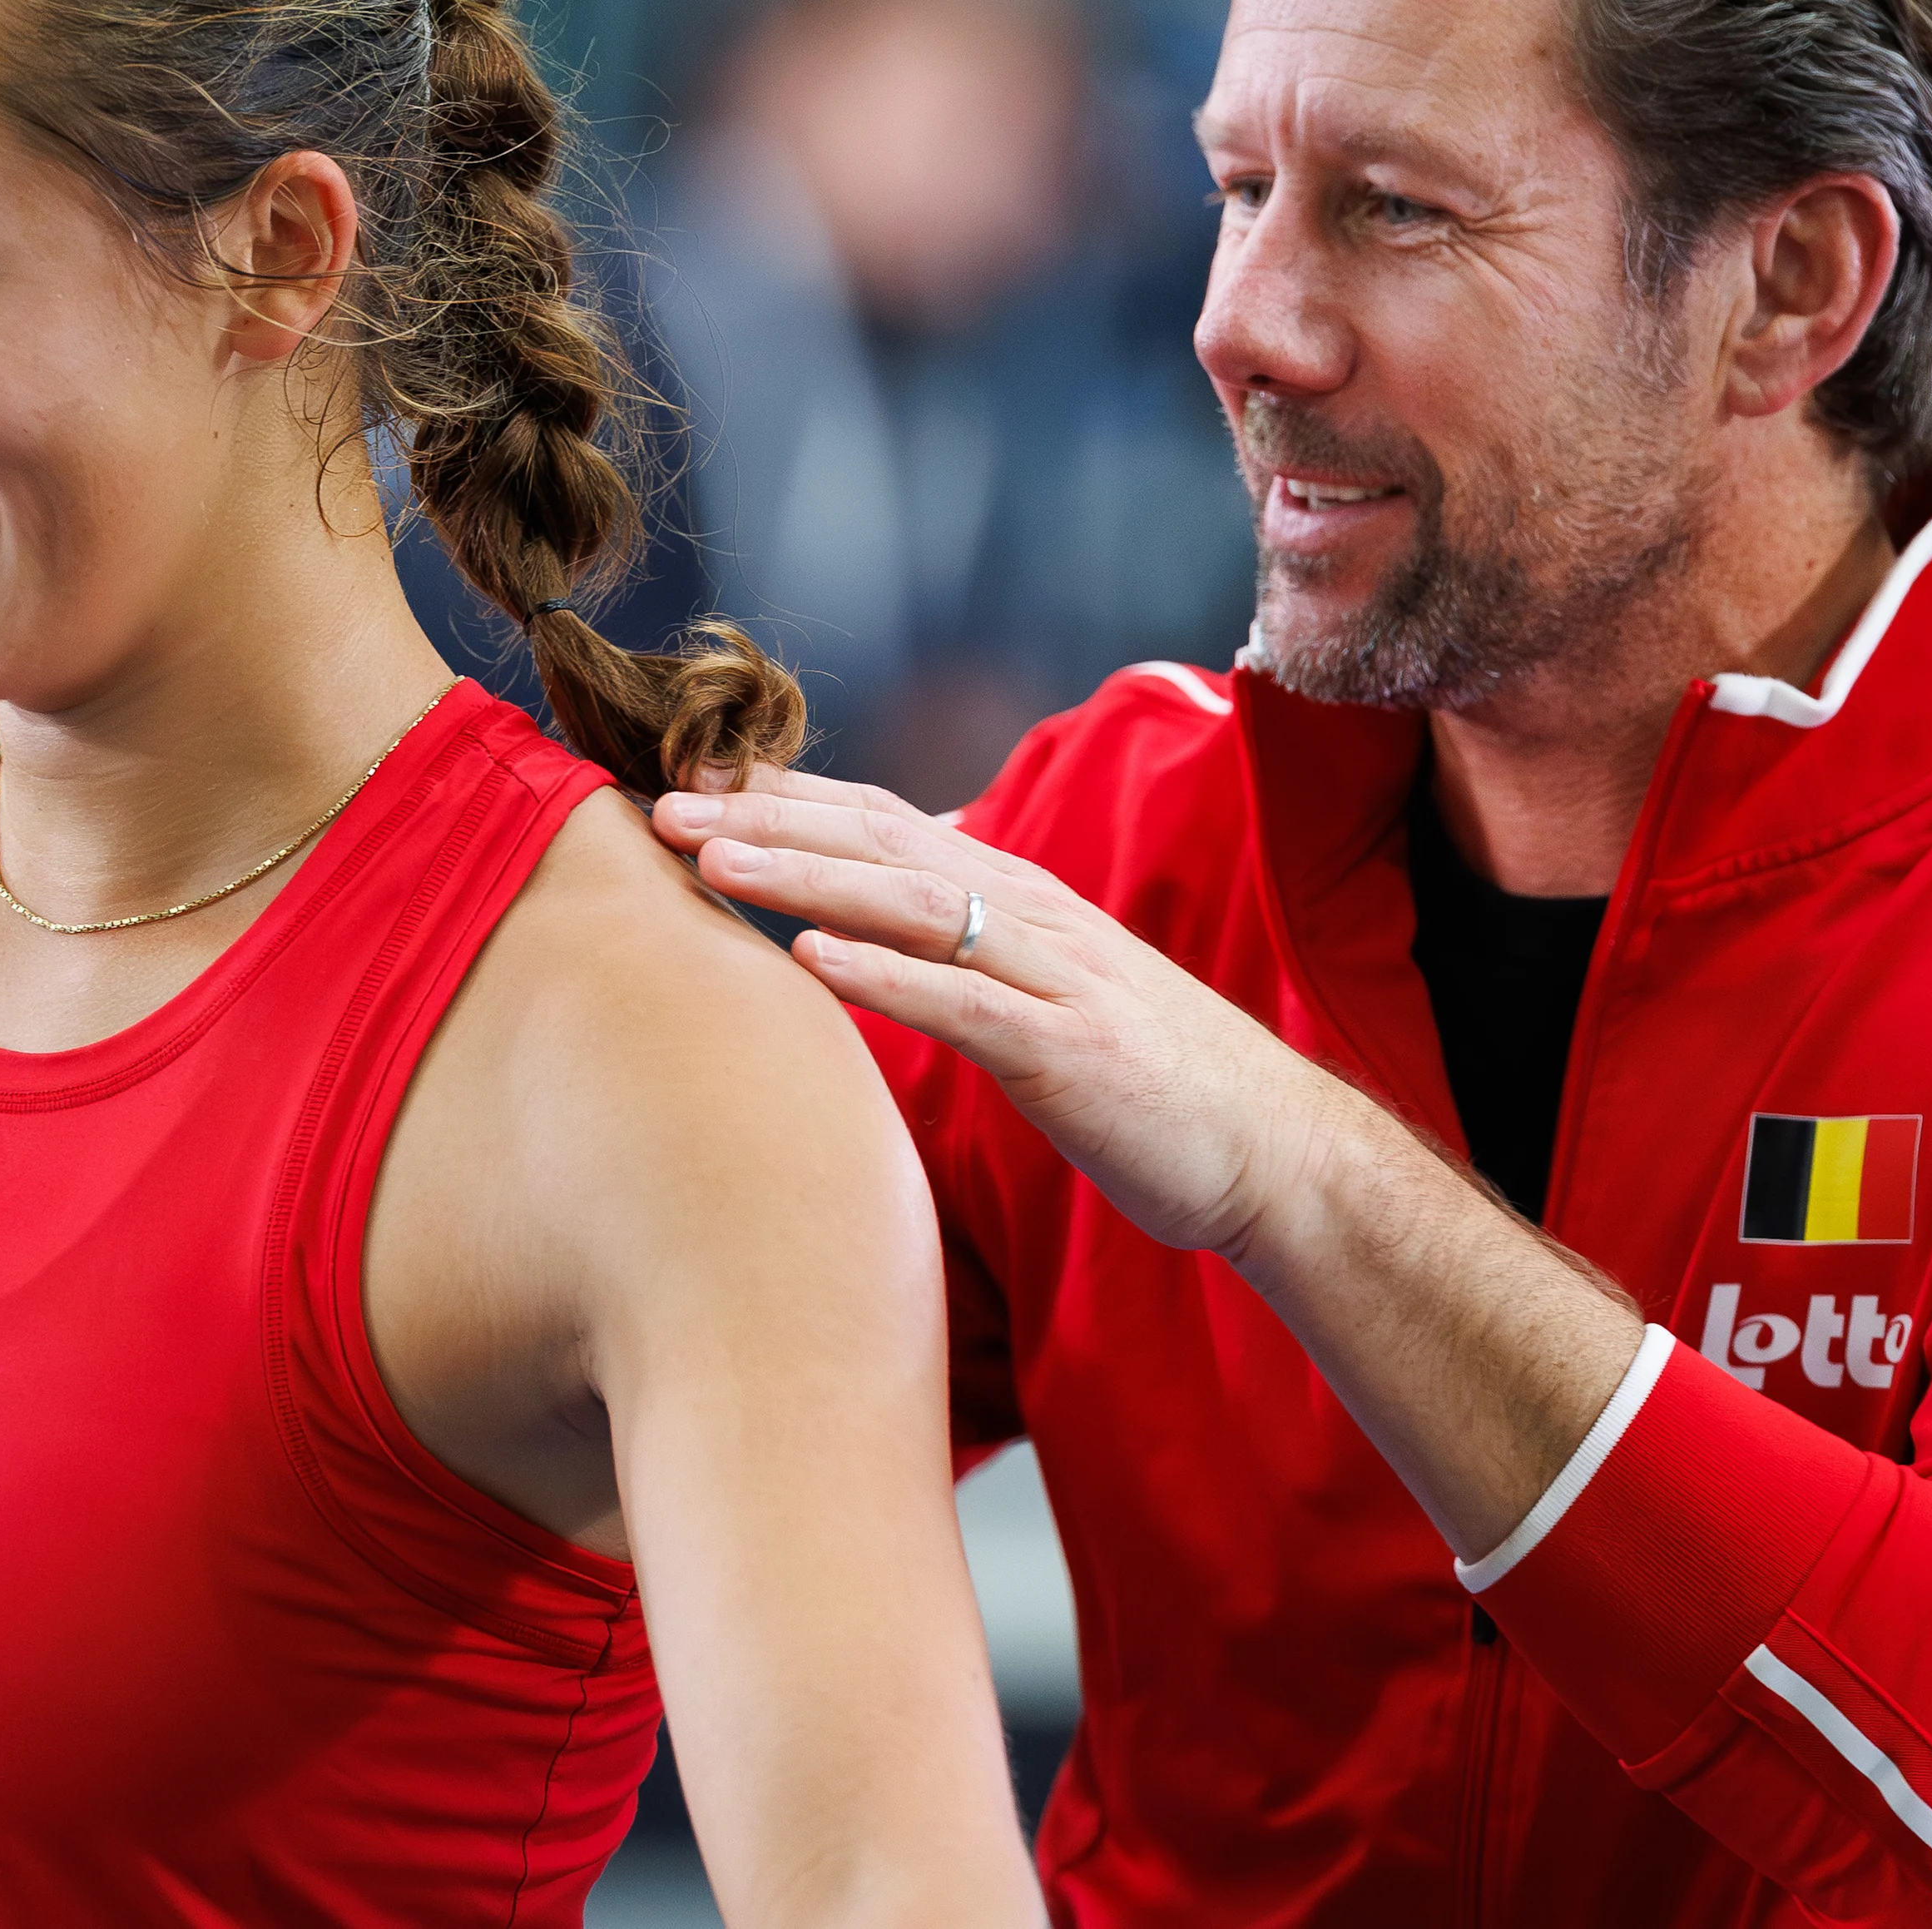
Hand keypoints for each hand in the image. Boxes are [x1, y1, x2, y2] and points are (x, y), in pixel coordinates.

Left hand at [650, 769, 1349, 1258]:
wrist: (1271, 1150)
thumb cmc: (1150, 1081)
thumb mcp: (1048, 994)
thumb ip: (972, 947)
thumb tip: (885, 912)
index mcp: (1020, 900)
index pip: (884, 823)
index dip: (786, 798)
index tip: (690, 781)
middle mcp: (1032, 918)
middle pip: (881, 845)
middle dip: (767, 819)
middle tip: (660, 804)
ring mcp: (1053, 979)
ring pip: (911, 905)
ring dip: (805, 876)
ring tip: (710, 860)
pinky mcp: (1069, 1052)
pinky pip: (963, 1004)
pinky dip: (885, 975)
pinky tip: (811, 958)